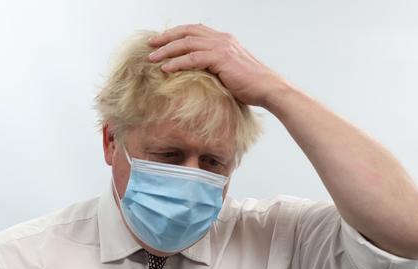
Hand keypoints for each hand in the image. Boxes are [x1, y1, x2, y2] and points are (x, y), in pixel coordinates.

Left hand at [148, 24, 287, 107]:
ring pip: (187, 43)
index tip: (162, 41)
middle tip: (150, 44)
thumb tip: (198, 74)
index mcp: (224, 40)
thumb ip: (214, 67)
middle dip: (166, 37)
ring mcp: (221, 47)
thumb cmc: (250, 85)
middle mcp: (222, 39)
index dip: (176, 34)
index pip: (195, 30)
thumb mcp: (230, 71)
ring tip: (152, 58)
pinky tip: (166, 69)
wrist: (267, 88)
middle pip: (187, 32)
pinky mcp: (221, 58)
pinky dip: (177, 63)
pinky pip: (193, 58)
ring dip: (167, 50)